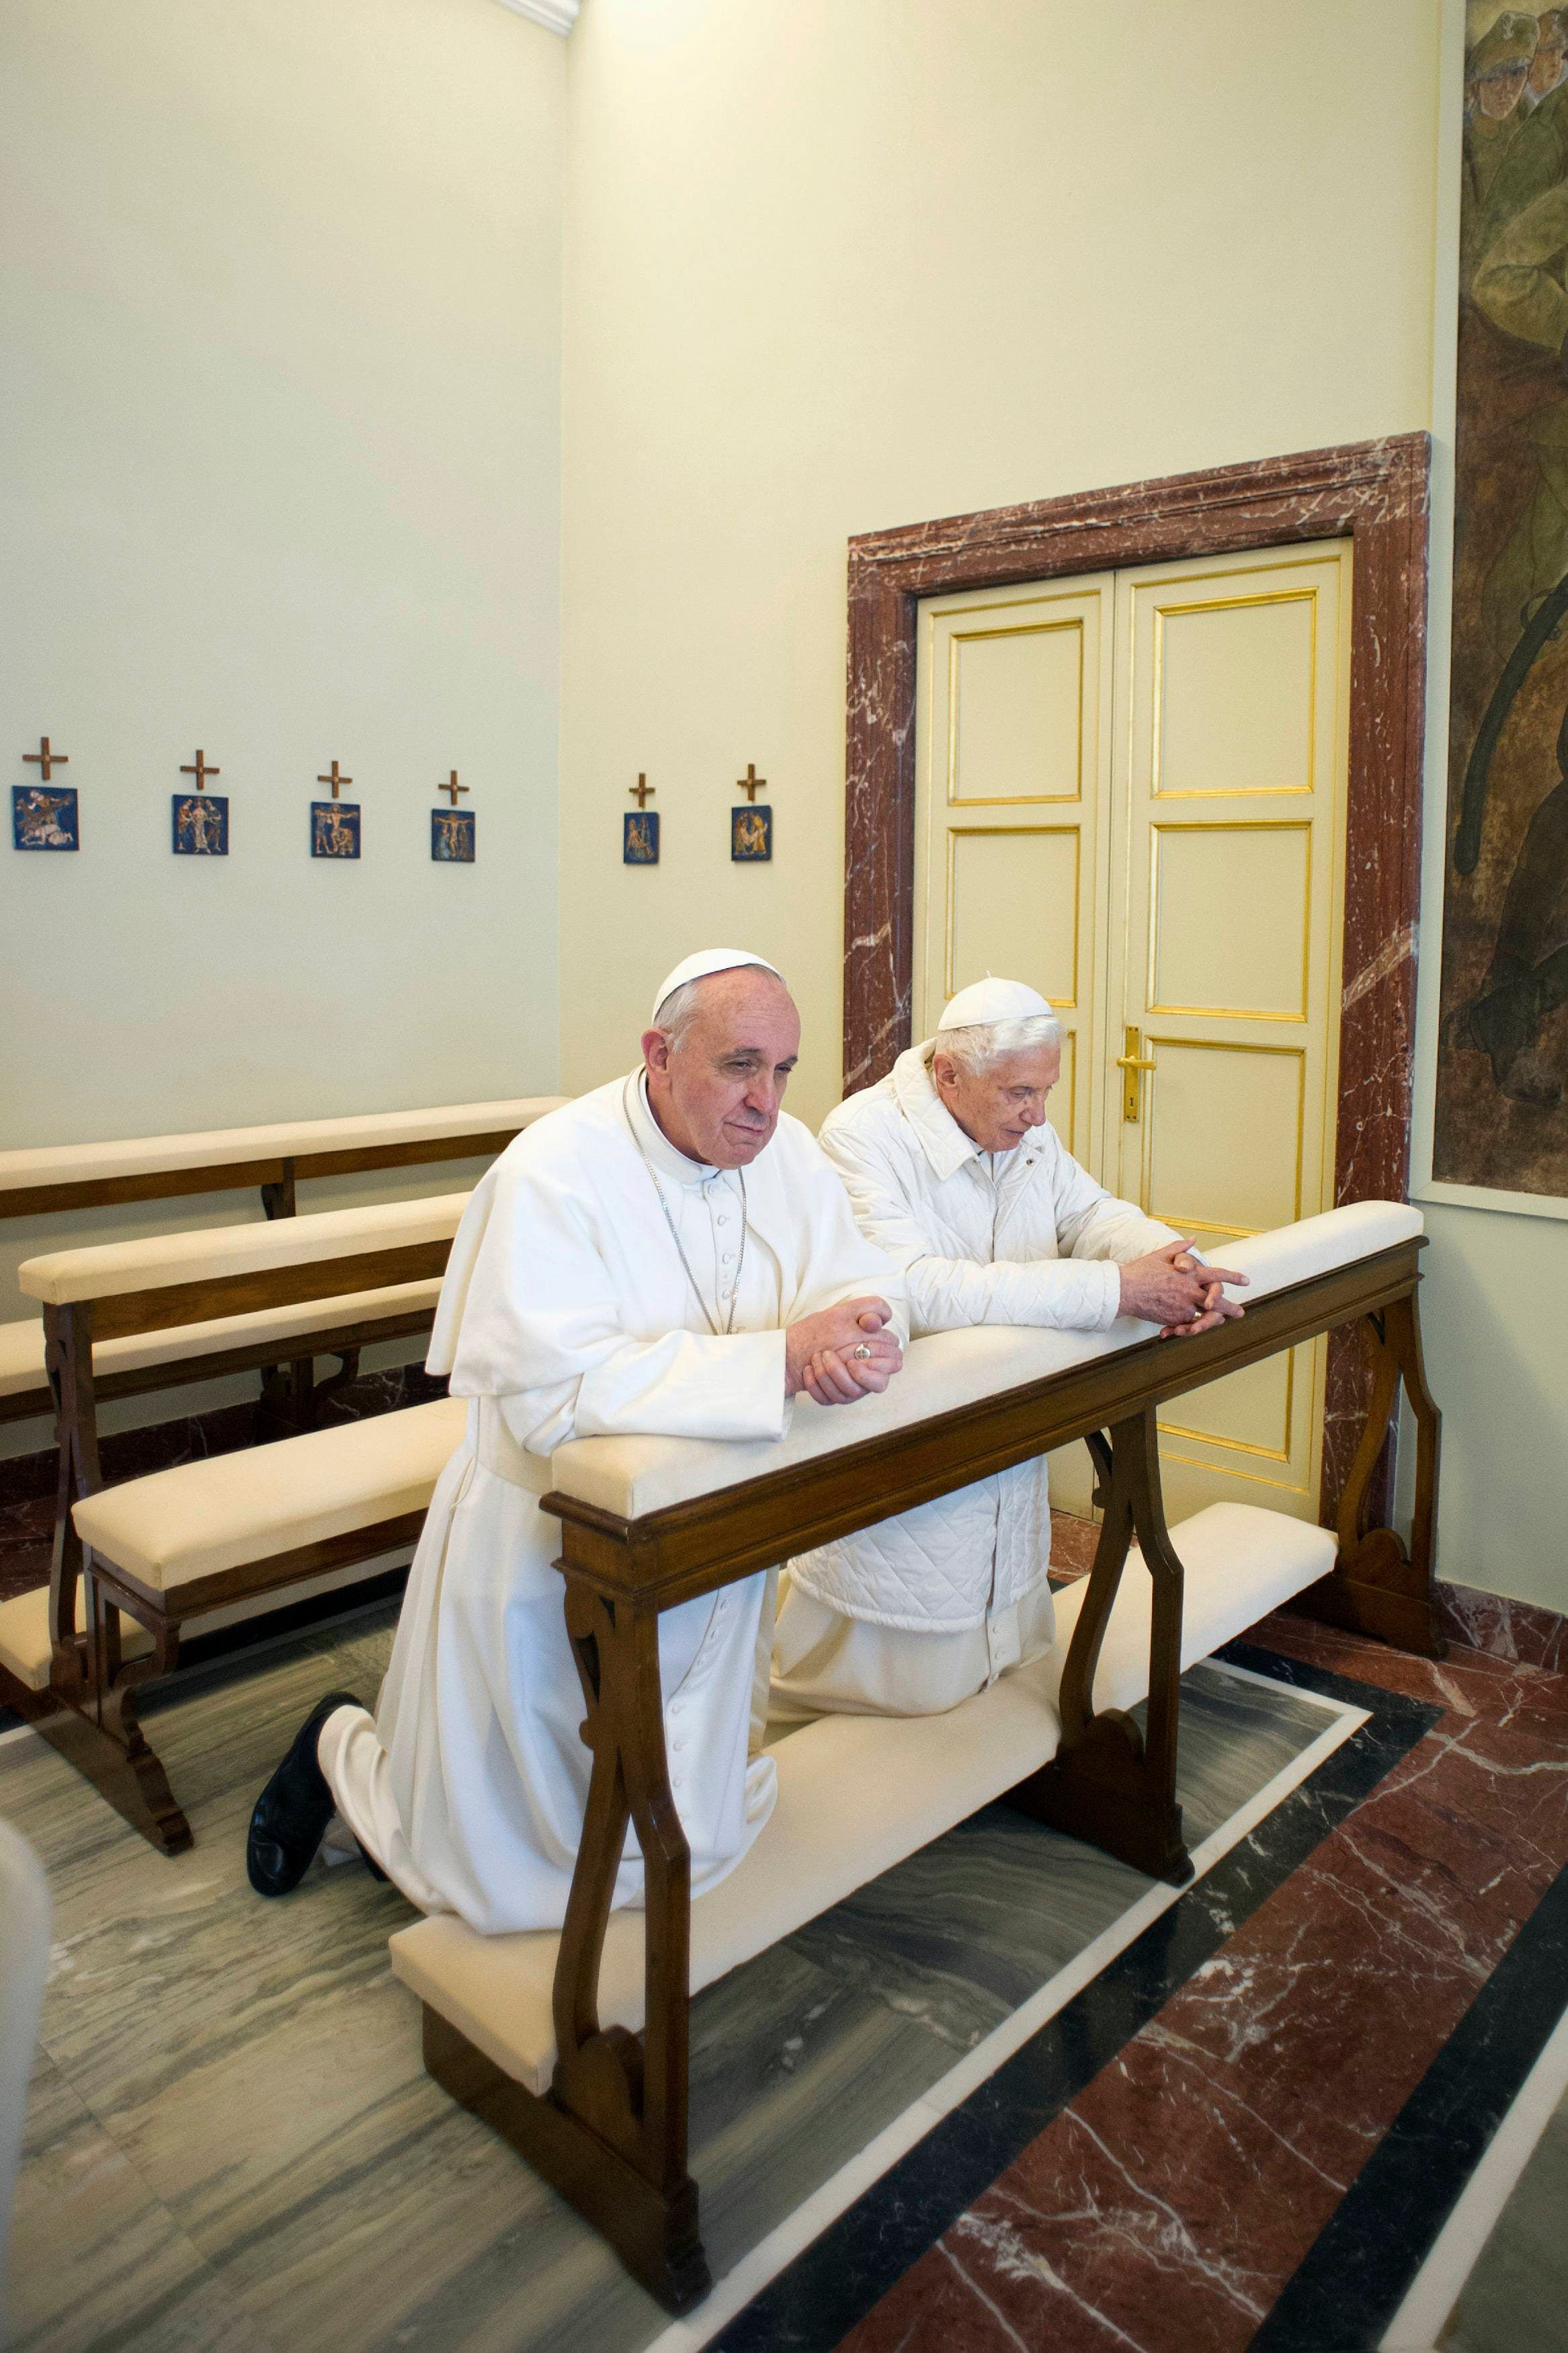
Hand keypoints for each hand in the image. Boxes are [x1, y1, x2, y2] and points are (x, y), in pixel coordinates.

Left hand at [785, 1296, 901, 1402]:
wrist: (792, 1345)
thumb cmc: (823, 1328)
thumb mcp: (845, 1312)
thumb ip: (869, 1308)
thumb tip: (884, 1317)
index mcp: (878, 1354)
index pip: (893, 1365)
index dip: (876, 1365)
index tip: (854, 1358)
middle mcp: (867, 1375)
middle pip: (875, 1385)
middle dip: (847, 1371)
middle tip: (827, 1354)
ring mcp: (851, 1389)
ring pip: (848, 1393)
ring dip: (827, 1374)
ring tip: (815, 1357)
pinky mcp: (833, 1397)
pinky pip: (828, 1399)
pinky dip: (814, 1385)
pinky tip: (808, 1370)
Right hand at [1118, 1240, 1247, 1337]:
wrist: (1124, 1290)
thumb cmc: (1141, 1270)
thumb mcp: (1161, 1254)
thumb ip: (1180, 1248)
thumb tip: (1194, 1239)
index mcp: (1190, 1274)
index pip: (1217, 1275)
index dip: (1233, 1278)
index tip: (1246, 1281)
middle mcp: (1189, 1291)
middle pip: (1217, 1301)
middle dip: (1231, 1307)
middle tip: (1240, 1312)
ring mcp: (1182, 1307)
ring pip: (1205, 1316)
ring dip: (1215, 1319)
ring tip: (1222, 1321)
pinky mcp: (1173, 1319)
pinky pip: (1188, 1324)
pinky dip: (1193, 1325)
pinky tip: (1199, 1325)